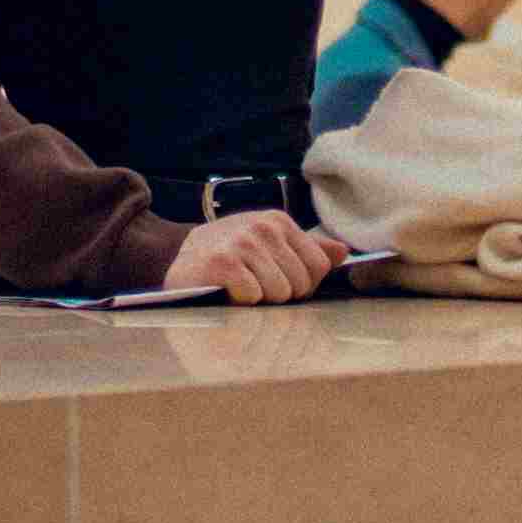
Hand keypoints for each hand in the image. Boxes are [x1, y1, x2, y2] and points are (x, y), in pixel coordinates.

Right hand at [164, 212, 346, 305]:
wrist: (179, 260)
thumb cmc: (230, 256)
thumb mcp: (268, 245)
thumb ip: (306, 249)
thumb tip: (343, 252)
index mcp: (279, 222)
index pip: (319, 265)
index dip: (303, 284)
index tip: (280, 282)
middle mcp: (263, 227)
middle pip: (301, 283)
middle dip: (281, 294)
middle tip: (256, 286)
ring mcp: (243, 243)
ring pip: (280, 292)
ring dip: (261, 299)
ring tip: (242, 288)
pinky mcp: (223, 262)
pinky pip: (253, 296)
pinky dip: (241, 300)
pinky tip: (227, 291)